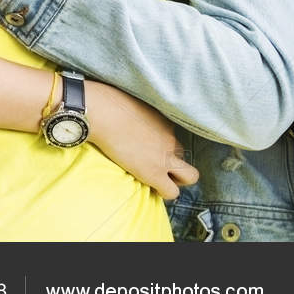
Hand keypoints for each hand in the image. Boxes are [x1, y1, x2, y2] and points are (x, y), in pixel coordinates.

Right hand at [85, 81, 199, 199]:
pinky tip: (152, 189)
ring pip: (190, 176)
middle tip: (156, 165)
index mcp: (165, 121)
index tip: (149, 147)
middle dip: (175, 162)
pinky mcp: (155, 172)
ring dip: (176, 179)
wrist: (103, 112)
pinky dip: (164, 192)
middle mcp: (169, 138)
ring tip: (157, 180)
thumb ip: (136, 111)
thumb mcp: (129, 102)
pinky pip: (171, 191)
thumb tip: (124, 112)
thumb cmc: (107, 101)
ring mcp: (165, 157)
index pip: (172, 137)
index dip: (163, 145)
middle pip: (184, 154)